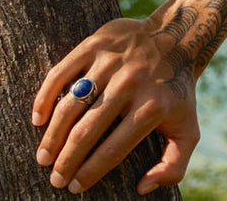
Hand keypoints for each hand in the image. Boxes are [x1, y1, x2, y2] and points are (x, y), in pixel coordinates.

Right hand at [31, 16, 200, 194]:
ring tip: (43, 157)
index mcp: (153, 107)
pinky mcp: (95, 44)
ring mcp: (112, 62)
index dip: (90, 172)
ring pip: (71, 104)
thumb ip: (174, 165)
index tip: (74, 186)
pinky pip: (61, 74)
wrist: (178, 39)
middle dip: (65, 160)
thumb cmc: (176, 92)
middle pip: (87, 130)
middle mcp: (131, 83)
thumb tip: (143, 187)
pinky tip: (38, 120)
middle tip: (54, 178)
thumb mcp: (188, 129)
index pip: (113, 149)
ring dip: (52, 135)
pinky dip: (45, 98)